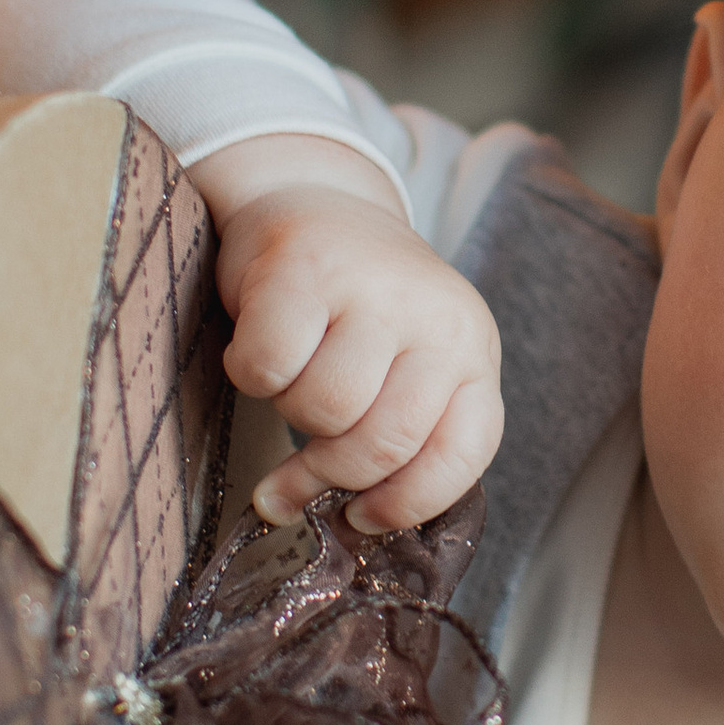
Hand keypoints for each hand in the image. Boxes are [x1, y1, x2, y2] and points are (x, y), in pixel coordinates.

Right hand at [197, 132, 503, 535]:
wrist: (311, 197)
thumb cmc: (356, 305)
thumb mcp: (406, 363)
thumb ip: (398, 433)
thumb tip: (350, 527)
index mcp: (474, 348)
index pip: (462, 452)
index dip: (407, 502)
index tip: (361, 519)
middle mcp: (439, 315)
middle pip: (382, 443)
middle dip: (330, 471)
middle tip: (300, 464)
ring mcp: (374, 287)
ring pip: (323, 410)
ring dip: (289, 412)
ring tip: (292, 377)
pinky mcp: (305, 267)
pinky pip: (268, 367)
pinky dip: (250, 374)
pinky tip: (259, 345)